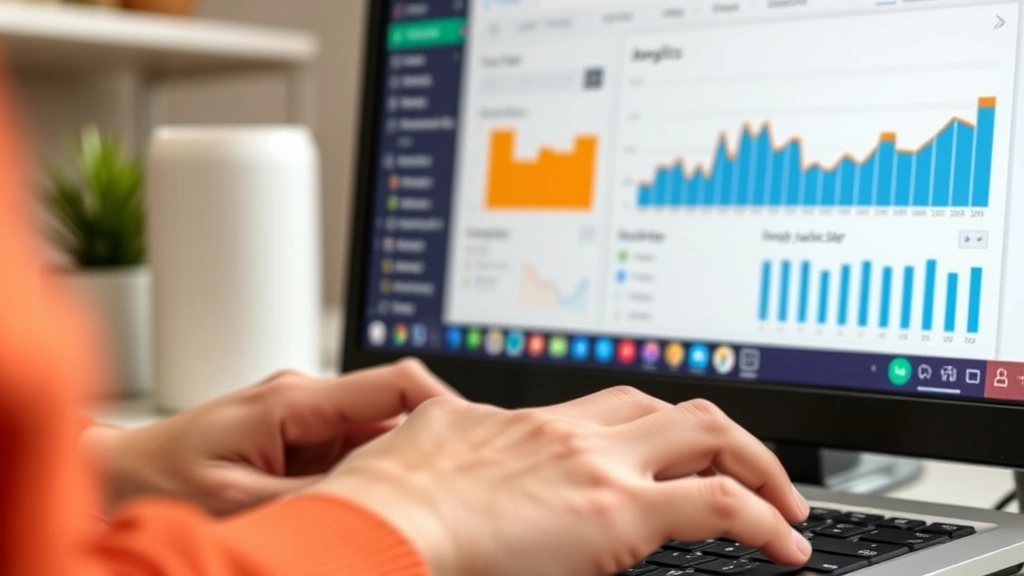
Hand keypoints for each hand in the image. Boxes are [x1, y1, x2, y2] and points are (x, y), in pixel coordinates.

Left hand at [85, 359, 456, 515]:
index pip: (394, 381)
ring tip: (401, 504)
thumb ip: (317, 495)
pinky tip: (364, 503)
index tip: (472, 435)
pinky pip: (348, 450)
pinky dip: (364, 475)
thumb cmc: (162, 479)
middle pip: (392, 411)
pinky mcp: (295, 434)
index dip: (442, 404)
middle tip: (443, 489)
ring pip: (373, 434)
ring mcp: (301, 414)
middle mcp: (304, 397)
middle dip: (421, 446)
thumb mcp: (243, 502)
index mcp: (295, 399)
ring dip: (390, 466)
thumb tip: (380, 498)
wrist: (117, 475)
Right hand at [309, 387, 811, 575]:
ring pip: (707, 434)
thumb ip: (449, 429)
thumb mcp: (421, 440)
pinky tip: (784, 543)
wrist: (386, 519)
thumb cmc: (388, 496)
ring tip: (782, 501)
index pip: (614, 408)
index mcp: (529, 423)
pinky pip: (720, 504)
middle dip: (721, 436)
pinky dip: (764, 519)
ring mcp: (598, 464)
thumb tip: (443, 426)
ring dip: (756, 464)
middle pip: (670, 407)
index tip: (676, 451)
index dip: (657, 427)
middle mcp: (572, 431)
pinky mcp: (615, 511)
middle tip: (750, 469)